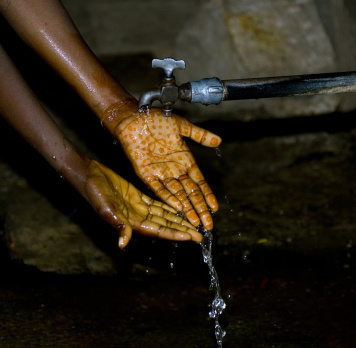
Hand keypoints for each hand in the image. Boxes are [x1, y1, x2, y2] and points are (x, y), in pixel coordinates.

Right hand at [81, 159, 201, 247]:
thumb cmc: (93, 191)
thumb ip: (116, 224)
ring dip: (178, 220)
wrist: (87, 174)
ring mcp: (138, 208)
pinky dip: (169, 207)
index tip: (191, 237)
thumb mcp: (105, 207)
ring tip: (194, 223)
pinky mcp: (137, 197)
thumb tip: (123, 243)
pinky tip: (181, 207)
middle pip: (165, 226)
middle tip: (200, 235)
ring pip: (163, 216)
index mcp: (131, 223)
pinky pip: (157, 204)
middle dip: (182, 231)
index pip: (158, 231)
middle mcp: (137, 218)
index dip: (175, 234)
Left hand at [115, 108, 220, 229]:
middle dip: (199, 208)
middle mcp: (174, 169)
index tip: (215, 208)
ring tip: (194, 221)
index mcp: (184, 159)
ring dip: (186, 207)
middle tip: (208, 224)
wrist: (136, 115)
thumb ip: (200, 135)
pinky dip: (168, 197)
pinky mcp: (145, 173)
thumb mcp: (183, 126)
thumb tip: (219, 141)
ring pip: (176, 194)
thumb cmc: (158, 118)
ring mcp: (160, 172)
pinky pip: (158, 188)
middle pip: (190, 193)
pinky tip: (177, 207)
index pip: (199, 182)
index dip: (207, 195)